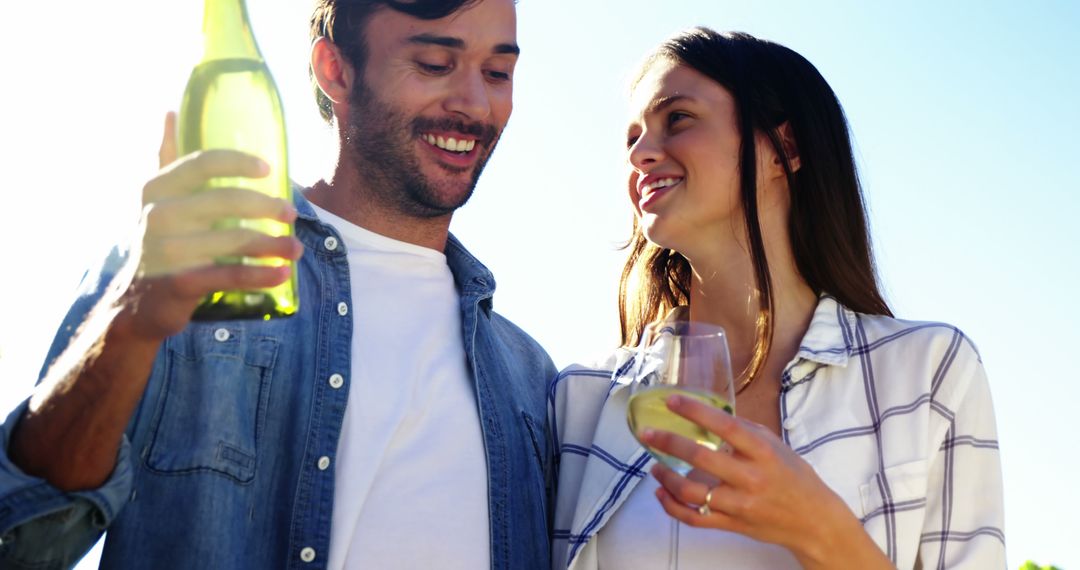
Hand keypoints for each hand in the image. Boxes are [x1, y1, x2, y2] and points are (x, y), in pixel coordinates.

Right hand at [117, 112, 302, 338]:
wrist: (132, 302)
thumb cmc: (155, 241)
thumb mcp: (155, 198)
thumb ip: (165, 157)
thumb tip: (170, 112)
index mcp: (157, 188)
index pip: (202, 162)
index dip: (239, 162)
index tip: (269, 169)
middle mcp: (159, 215)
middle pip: (228, 200)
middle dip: (268, 206)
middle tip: (292, 214)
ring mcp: (168, 250)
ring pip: (236, 239)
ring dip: (274, 244)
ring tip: (297, 249)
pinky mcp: (182, 283)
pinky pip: (232, 275)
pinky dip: (262, 275)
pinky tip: (283, 273)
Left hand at [639, 394, 889, 568]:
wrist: (813, 520)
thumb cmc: (794, 477)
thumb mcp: (776, 446)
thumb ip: (745, 432)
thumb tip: (709, 416)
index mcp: (764, 452)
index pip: (726, 426)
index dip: (696, 412)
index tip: (672, 401)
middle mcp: (751, 478)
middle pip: (701, 458)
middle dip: (668, 443)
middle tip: (647, 434)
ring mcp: (740, 504)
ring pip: (691, 492)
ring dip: (666, 478)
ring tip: (654, 466)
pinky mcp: (732, 524)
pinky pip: (694, 518)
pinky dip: (672, 507)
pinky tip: (661, 493)